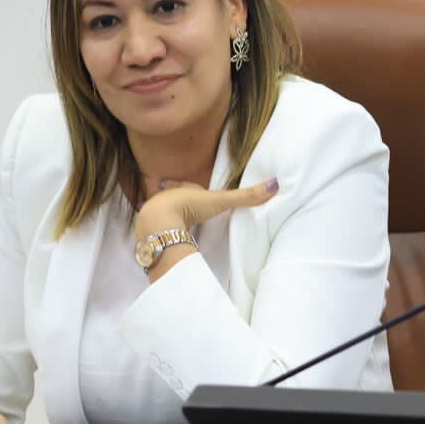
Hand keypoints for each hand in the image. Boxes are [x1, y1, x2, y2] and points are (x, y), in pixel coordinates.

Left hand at [134, 177, 279, 239]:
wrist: (159, 223)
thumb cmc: (187, 206)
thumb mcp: (219, 200)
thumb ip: (244, 197)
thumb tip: (274, 185)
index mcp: (183, 190)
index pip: (190, 186)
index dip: (194, 189)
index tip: (198, 191)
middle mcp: (167, 199)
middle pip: (175, 199)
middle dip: (179, 201)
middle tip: (185, 207)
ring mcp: (156, 214)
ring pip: (164, 213)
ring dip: (169, 216)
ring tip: (176, 222)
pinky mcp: (150, 231)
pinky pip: (157, 230)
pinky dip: (162, 232)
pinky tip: (166, 238)